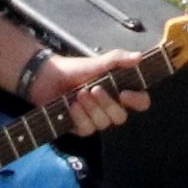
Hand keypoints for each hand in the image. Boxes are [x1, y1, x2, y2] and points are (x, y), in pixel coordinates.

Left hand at [28, 51, 153, 133]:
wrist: (46, 76)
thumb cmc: (75, 69)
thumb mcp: (97, 62)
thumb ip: (118, 59)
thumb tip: (139, 57)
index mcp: (120, 91)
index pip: (141, 102)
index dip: (137, 101)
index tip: (125, 94)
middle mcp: (111, 107)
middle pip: (120, 117)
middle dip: (107, 104)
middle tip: (94, 89)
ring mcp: (95, 119)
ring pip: (103, 124)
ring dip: (91, 109)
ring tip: (79, 94)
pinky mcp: (80, 127)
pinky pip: (86, 130)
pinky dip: (79, 117)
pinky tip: (72, 105)